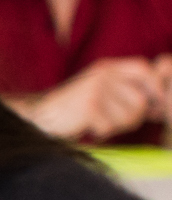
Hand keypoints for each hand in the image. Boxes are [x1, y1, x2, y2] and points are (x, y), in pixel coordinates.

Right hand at [19, 56, 162, 141]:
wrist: (38, 116)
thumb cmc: (75, 109)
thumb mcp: (103, 91)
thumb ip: (130, 92)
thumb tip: (162, 105)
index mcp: (107, 67)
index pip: (144, 69)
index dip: (155, 87)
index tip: (153, 107)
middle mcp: (102, 74)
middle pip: (141, 100)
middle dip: (132, 117)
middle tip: (110, 119)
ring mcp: (95, 89)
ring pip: (129, 116)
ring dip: (116, 126)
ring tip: (96, 121)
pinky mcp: (88, 107)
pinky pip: (110, 127)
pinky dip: (100, 132)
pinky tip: (86, 126)